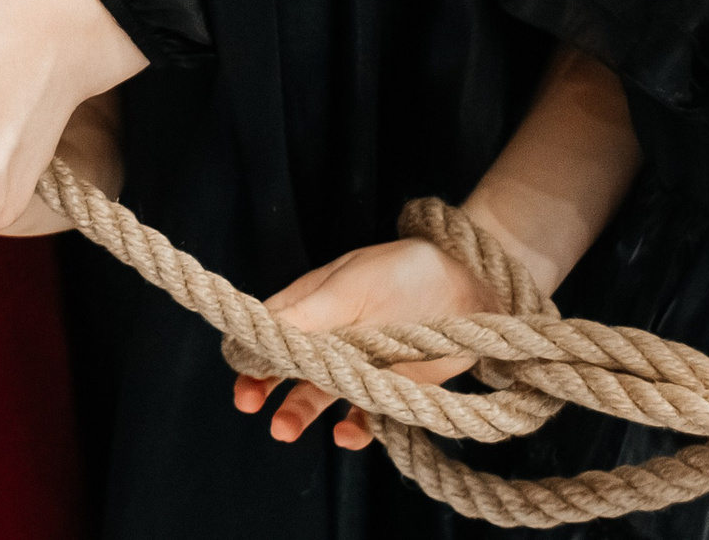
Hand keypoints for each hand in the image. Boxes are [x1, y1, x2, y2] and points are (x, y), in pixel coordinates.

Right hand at [229, 237, 499, 449]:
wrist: (469, 288)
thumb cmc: (404, 272)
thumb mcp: (351, 285)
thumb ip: (309, 311)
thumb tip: (261, 327)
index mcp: (312, 303)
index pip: (270, 329)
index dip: (250, 349)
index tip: (239, 368)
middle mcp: (330, 337)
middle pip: (288, 366)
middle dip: (263, 385)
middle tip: (248, 403)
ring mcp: (359, 365)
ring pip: (318, 393)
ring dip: (298, 411)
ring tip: (283, 429)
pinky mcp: (389, 388)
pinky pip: (365, 415)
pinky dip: (354, 429)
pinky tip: (345, 435)